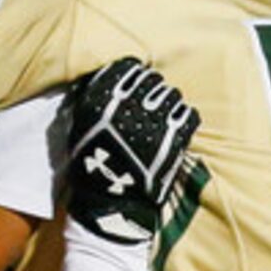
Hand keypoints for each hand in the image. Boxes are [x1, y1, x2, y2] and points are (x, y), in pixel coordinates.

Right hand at [57, 58, 200, 245]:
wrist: (112, 201)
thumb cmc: (91, 167)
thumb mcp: (81, 130)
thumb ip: (94, 104)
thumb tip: (106, 86)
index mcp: (105, 100)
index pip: (127, 69)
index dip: (134, 73)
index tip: (136, 80)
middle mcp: (130, 105)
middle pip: (152, 80)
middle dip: (153, 88)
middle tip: (152, 100)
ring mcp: (155, 120)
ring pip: (173, 94)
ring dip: (170, 102)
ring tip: (165, 114)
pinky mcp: (175, 138)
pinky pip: (189, 114)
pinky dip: (185, 117)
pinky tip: (178, 125)